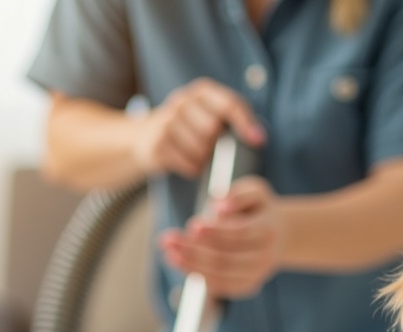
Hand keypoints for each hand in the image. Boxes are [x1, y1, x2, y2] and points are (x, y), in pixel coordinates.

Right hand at [131, 78, 266, 177]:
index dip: (246, 123)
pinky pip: (188, 164)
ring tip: (198, 156)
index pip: (229, 103)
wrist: (143, 137)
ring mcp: (167, 120)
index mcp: (200, 91)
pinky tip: (188, 163)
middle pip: (214, 129)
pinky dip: (193, 169)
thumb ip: (230, 119)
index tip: (258, 141)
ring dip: (204, 160)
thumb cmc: (187, 128)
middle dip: (217, 145)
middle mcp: (182, 100)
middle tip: (211, 149)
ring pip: (201, 149)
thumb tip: (259, 137)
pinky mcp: (157, 143)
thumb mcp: (206, 114)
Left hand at [158, 177, 282, 299]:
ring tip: (169, 253)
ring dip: (191, 266)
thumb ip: (238, 194)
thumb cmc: (260, 209)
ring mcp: (256, 274)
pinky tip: (180, 264)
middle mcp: (264, 256)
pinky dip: (199, 276)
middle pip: (227, 258)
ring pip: (221, 275)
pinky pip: (221, 286)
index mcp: (266, 230)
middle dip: (194, 251)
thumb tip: (219, 208)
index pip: (239, 234)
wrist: (281, 235)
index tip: (192, 225)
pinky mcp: (248, 285)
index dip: (215, 231)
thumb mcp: (255, 191)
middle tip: (169, 240)